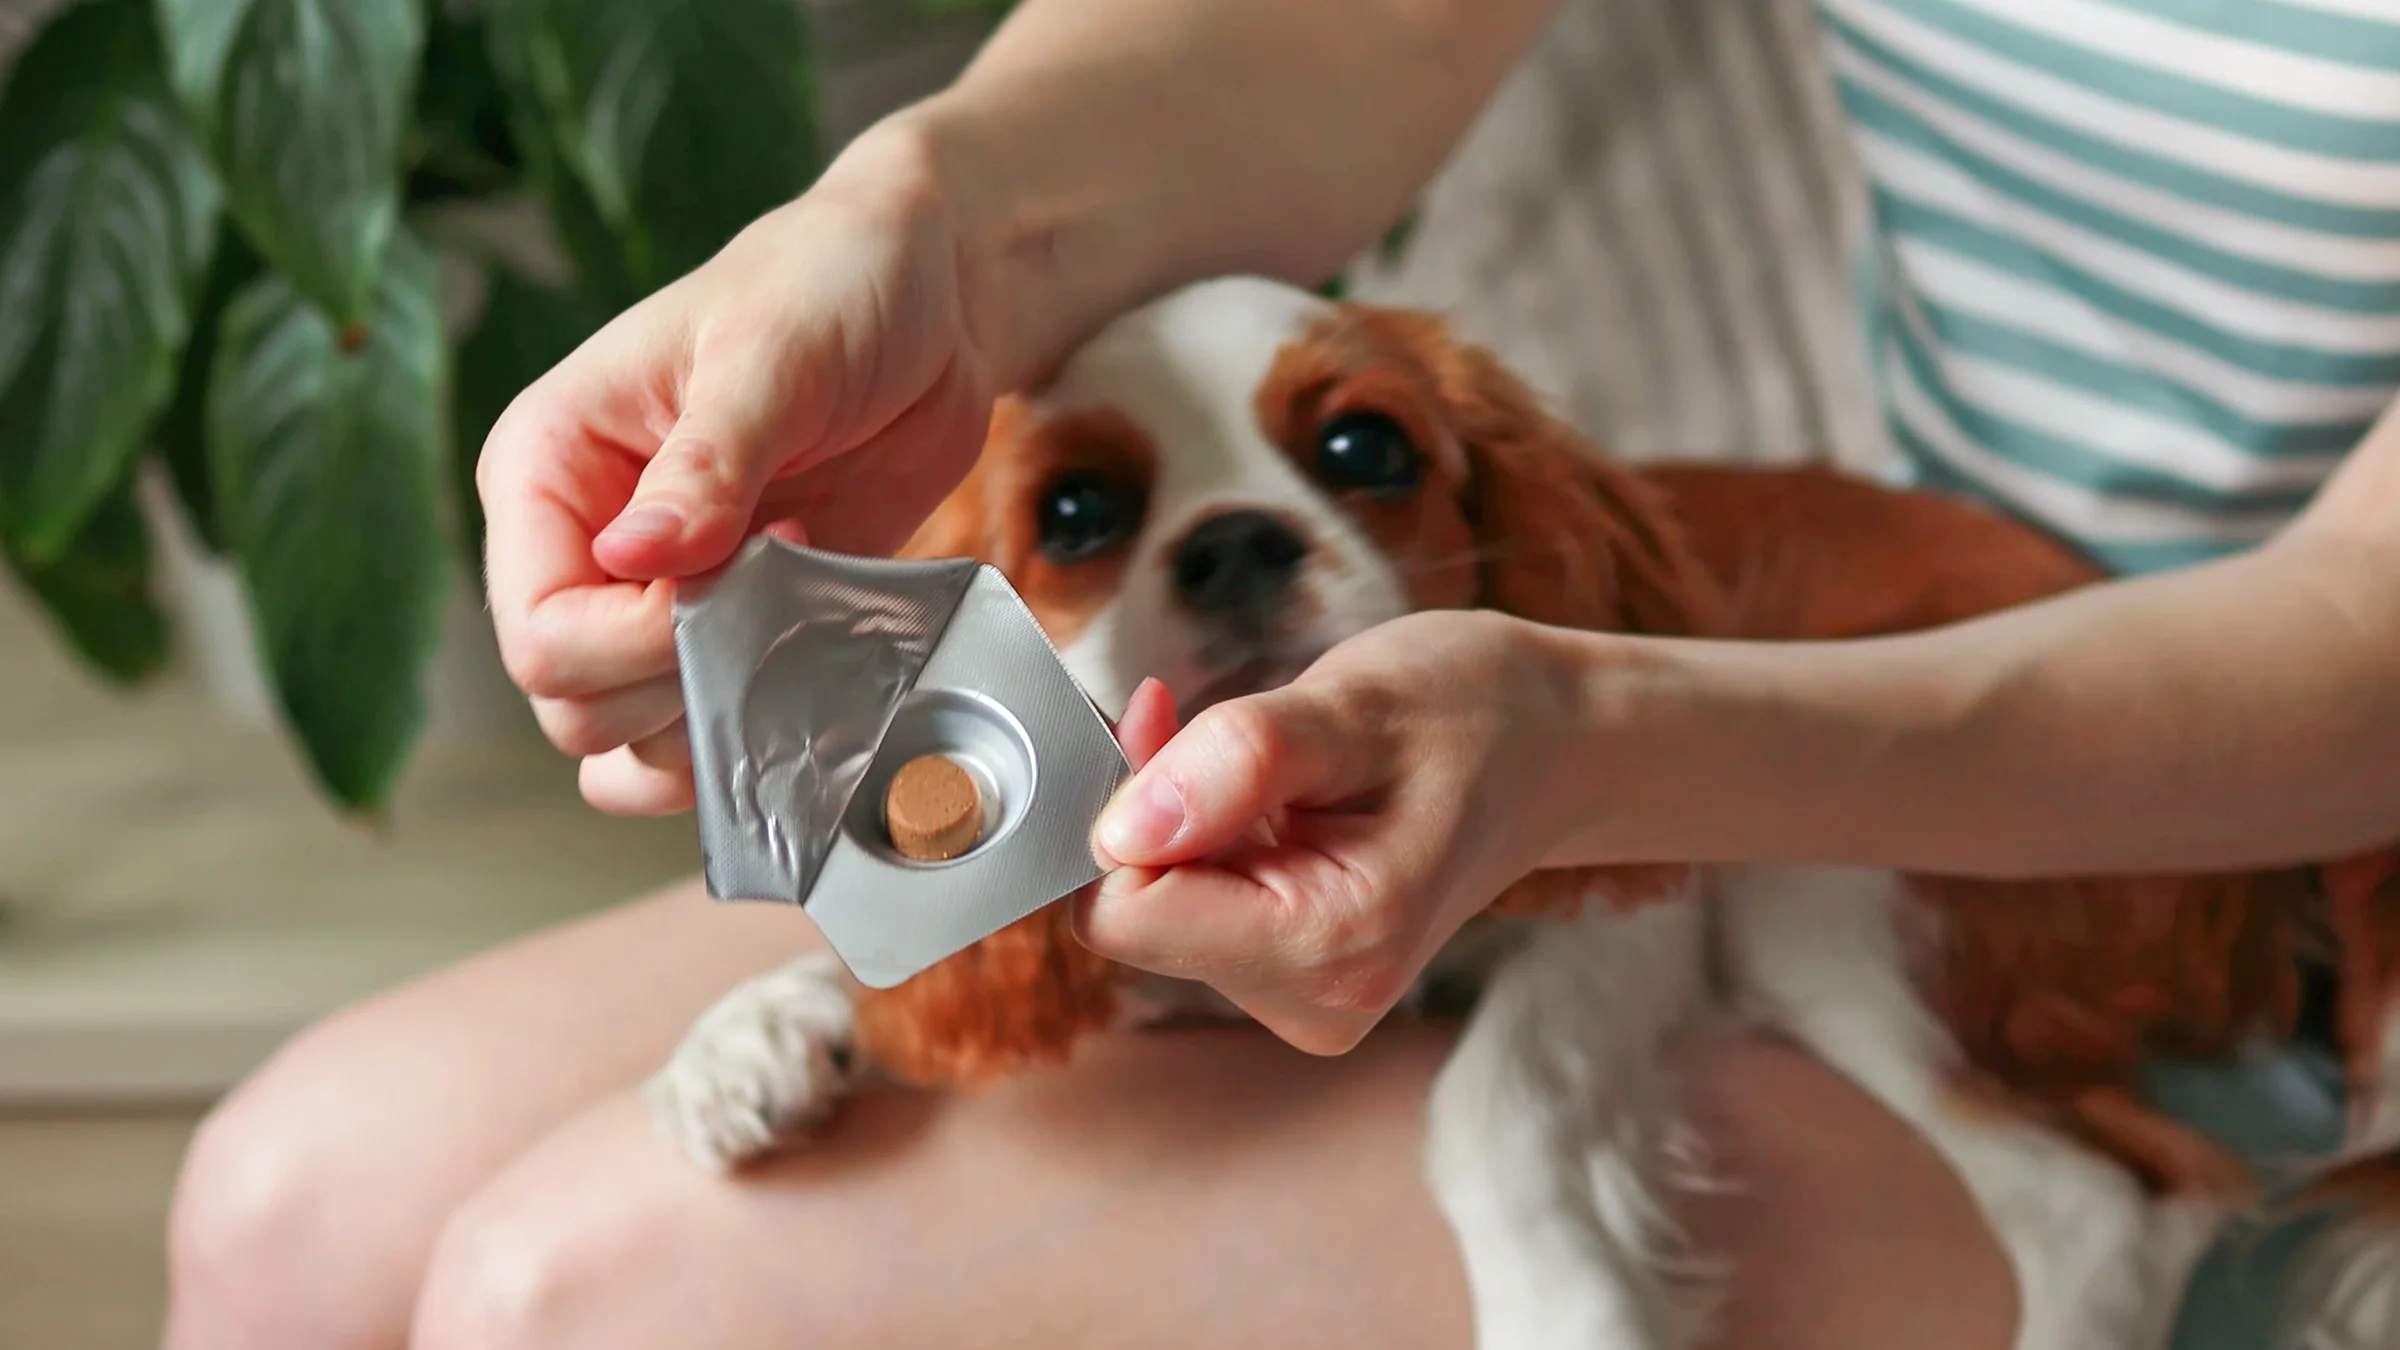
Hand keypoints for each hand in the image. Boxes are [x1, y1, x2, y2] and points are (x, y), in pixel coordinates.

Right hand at [477, 127, 1006, 814]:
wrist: (926, 298)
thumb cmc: (828, 285)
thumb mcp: (771, 351)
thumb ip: (710, 461)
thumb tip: (637, 554)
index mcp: (546, 469)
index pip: (539, 630)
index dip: (636, 642)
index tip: (741, 568)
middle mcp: (579, 547)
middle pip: (573, 706)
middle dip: (683, 680)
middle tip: (782, 584)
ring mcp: (652, 600)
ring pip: (630, 744)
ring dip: (723, 715)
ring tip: (800, 615)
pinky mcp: (732, 629)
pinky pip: (709, 733)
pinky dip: (755, 735)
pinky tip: (811, 669)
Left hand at [1079, 610, 1584, 1053]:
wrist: (1552, 747)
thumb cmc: (1473, 712)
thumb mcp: (1358, 704)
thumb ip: (1239, 761)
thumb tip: (1120, 829)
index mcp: (1334, 946)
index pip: (1127, 915)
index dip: (1122, 811)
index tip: (1167, 726)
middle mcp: (1315, 1000)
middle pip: (1136, 917)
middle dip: (1154, 814)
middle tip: (1228, 731)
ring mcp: (1304, 999)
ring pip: (1157, 912)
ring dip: (1182, 822)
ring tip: (1278, 765)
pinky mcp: (1293, 980)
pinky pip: (1190, 912)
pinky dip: (1205, 841)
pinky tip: (1274, 798)